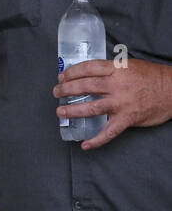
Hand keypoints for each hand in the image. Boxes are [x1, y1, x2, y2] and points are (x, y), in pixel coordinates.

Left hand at [54, 58, 171, 148]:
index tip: (62, 76)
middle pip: (85, 86)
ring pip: (91, 107)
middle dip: (66, 89)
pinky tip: (85, 145)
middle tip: (56, 92)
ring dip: (72, 110)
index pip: (88, 68)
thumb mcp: (130, 66)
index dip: (72, 72)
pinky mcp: (128, 118)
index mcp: (117, 69)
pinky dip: (96, 140)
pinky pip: (109, 131)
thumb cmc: (153, 77)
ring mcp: (122, 103)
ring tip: (60, 112)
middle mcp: (117, 85)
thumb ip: (111, 70)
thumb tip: (89, 74)